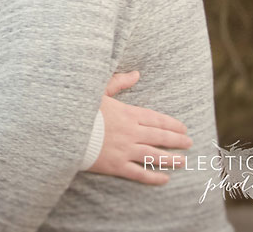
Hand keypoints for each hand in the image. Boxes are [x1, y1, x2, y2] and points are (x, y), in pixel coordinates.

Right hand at [89, 70, 192, 185]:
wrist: (63, 128)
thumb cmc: (79, 107)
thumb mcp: (98, 90)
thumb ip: (118, 82)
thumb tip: (136, 73)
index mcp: (127, 113)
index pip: (156, 119)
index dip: (171, 124)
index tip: (183, 128)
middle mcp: (130, 132)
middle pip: (159, 137)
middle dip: (176, 140)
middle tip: (189, 143)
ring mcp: (124, 150)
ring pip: (153, 155)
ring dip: (170, 159)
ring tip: (183, 161)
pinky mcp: (116, 165)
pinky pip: (139, 173)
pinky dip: (153, 176)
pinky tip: (164, 179)